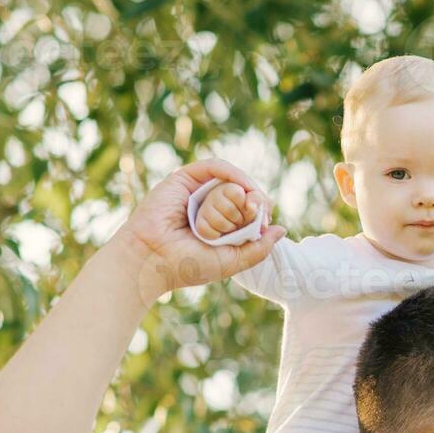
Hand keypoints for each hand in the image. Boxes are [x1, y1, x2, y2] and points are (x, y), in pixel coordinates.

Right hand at [107, 159, 284, 304]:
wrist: (152, 260)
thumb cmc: (188, 266)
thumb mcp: (233, 261)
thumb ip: (259, 248)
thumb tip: (282, 228)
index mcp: (221, 226)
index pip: (251, 209)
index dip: (262, 211)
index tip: (265, 221)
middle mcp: (211, 207)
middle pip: (244, 193)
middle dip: (252, 204)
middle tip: (249, 215)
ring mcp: (198, 192)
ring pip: (232, 182)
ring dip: (240, 194)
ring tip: (240, 207)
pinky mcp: (184, 179)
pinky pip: (215, 166)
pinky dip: (232, 173)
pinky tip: (240, 187)